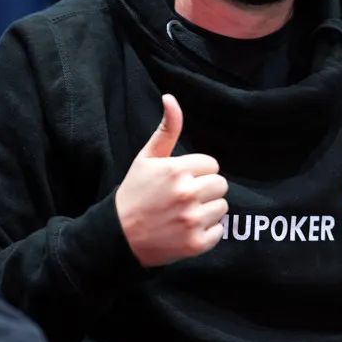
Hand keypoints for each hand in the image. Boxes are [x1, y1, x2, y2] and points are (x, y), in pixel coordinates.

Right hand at [115, 95, 227, 267]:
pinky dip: (207, 232)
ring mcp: (192, 220)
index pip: (212, 165)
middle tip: (183, 197)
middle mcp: (187, 194)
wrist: (119, 236)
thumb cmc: (134, 193)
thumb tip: (171, 98)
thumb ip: (166, 129)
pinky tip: (186, 230)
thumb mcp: (147, 158)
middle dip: (205, 190)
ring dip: (207, 210)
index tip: (180, 180)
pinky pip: (219, 231)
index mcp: (177, 170)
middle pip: (221, 185)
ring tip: (184, 213)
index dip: (197, 172)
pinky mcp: (196, 243)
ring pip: (222, 207)